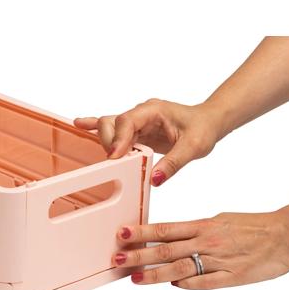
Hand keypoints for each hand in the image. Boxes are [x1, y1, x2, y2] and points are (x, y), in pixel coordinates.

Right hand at [74, 99, 223, 185]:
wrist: (208, 122)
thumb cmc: (202, 129)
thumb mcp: (194, 147)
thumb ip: (174, 163)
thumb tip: (155, 178)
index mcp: (154, 110)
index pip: (128, 121)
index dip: (118, 138)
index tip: (115, 156)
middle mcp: (142, 113)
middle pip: (113, 121)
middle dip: (109, 141)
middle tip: (113, 161)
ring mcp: (137, 121)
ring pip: (110, 125)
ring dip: (104, 140)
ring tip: (105, 157)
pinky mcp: (135, 130)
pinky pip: (113, 127)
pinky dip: (96, 126)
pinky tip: (80, 124)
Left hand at [111, 205, 288, 289]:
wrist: (284, 234)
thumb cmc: (250, 225)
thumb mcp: (218, 220)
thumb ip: (194, 230)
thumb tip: (172, 237)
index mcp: (202, 226)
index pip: (165, 229)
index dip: (142, 232)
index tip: (122, 234)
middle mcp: (206, 242)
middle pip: (166, 249)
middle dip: (139, 254)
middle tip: (117, 258)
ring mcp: (218, 260)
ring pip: (181, 267)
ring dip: (156, 273)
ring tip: (135, 278)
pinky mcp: (232, 276)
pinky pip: (205, 283)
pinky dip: (188, 285)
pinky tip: (173, 286)